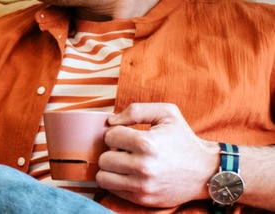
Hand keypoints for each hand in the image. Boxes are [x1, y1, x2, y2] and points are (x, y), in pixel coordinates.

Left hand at [96, 103, 217, 207]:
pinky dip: (117, 182)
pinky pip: (113, 190)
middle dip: (112, 152)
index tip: (128, 136)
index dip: (117, 133)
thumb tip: (110, 122)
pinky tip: (130, 175)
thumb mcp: (167, 114)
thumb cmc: (184, 140)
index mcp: (147, 144)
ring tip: (124, 163)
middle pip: (104, 158)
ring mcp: (143, 186)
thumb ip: (136, 110)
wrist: (206, 171)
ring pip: (103, 177)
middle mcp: (143, 167)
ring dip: (110, 169)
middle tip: (125, 151)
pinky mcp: (144, 199)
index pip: (110, 136)